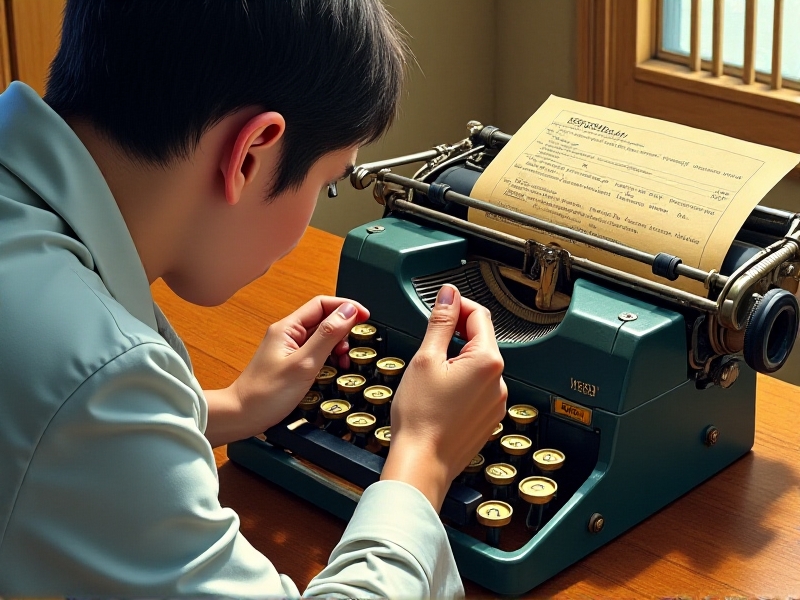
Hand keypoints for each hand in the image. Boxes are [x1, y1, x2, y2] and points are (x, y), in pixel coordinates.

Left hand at [205, 296, 368, 444]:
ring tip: (344, 359)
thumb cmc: (265, 394)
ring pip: (321, 335)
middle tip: (355, 344)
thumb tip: (348, 312)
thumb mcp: (304, 363)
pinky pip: (315, 350)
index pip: (322, 304)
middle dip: (344, 328)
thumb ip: (327, 336)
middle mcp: (287, 333)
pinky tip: (333, 367)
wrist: (242, 415)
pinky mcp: (290, 361)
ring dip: (337, 343)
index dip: (346, 307)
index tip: (365, 317)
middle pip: (323, 318)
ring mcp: (288, 347)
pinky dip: (329, 356)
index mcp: (288, 327)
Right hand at [381, 284, 506, 510]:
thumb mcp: (425, 358)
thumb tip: (449, 295)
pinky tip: (441, 394)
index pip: (479, 315)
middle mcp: (499, 381)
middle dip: (457, 334)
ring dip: (459, 360)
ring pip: (479, 366)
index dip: (458, 305)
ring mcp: (496, 402)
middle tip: (430, 341)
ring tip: (431, 374)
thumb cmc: (420, 417)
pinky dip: (462, 383)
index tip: (441, 304)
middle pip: (481, 340)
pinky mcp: (488, 418)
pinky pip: (479, 389)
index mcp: (487, 362)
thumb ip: (441, 322)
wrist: (422, 462)